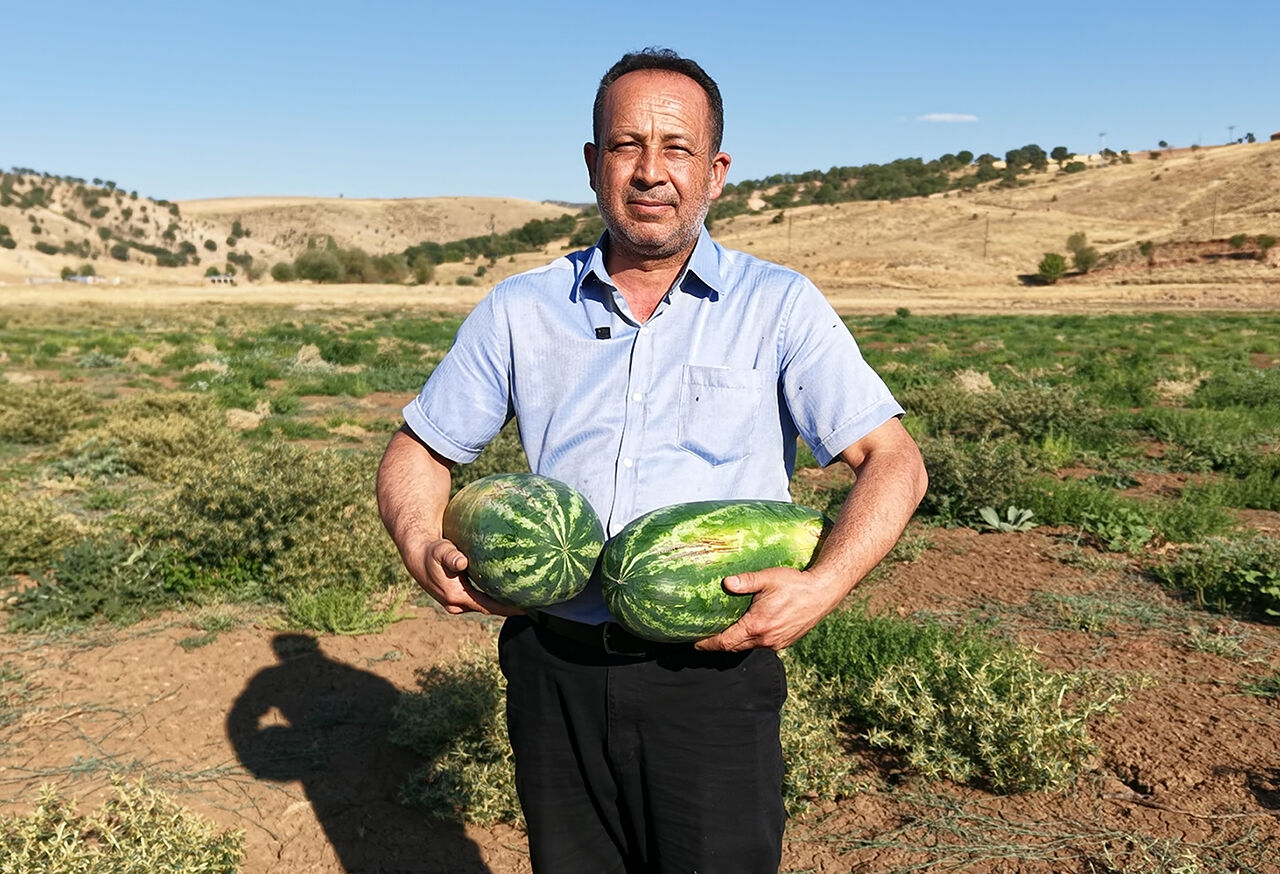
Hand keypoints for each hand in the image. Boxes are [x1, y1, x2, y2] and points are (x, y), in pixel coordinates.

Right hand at [413, 538, 521, 616]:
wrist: (417, 555)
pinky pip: (479, 600)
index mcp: (456, 596)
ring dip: (500, 604)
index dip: (507, 609)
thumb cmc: (431, 551)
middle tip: (530, 603)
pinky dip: (492, 597)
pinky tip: (505, 591)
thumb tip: (461, 563)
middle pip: (488, 609)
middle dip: (508, 608)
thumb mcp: (441, 551)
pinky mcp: (458, 597)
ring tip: (521, 599)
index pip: (488, 607)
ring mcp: (457, 602)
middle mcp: (457, 604)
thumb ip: (451, 556)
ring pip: (484, 605)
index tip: (525, 608)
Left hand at [693, 566, 844, 652]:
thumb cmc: (794, 583)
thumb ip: (746, 581)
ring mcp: (776, 643)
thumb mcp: (768, 578)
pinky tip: (747, 630)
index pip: (726, 641)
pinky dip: (750, 640)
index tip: (696, 643)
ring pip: (748, 646)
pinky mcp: (785, 642)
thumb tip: (726, 583)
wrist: (822, 593)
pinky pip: (762, 645)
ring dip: (735, 643)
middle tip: (703, 640)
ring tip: (722, 634)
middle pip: (734, 648)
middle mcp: (766, 639)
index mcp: (757, 625)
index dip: (709, 644)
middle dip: (718, 645)